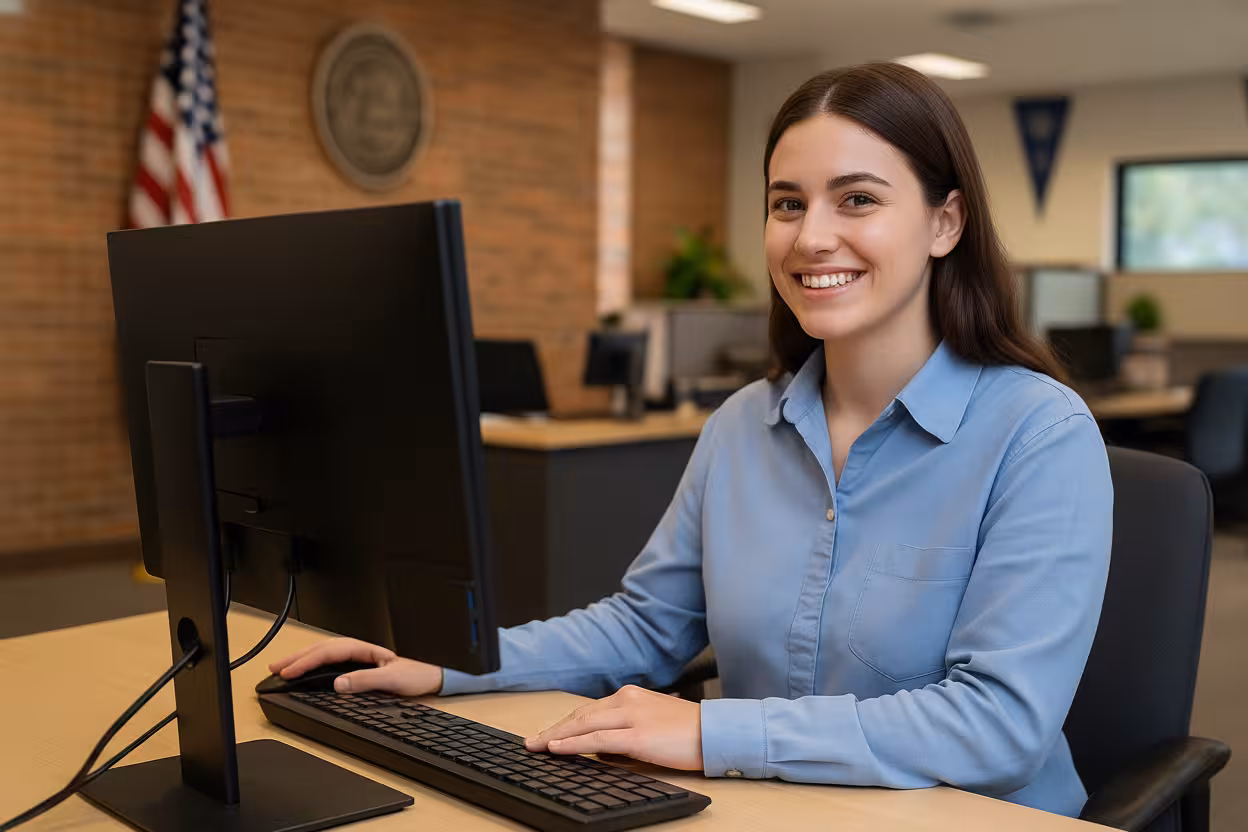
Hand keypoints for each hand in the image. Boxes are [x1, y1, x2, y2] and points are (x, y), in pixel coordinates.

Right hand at [267, 638, 442, 696]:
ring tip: (282, 667)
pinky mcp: (360, 666)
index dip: (307, 661)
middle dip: (297, 657)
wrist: (434, 677)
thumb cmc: (418, 675)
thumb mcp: (393, 680)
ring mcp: (359, 657)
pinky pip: (331, 661)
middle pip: (323, 649)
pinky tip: (306, 669)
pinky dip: (314, 663)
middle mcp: (360, 650)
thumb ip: (365, 681)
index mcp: (366, 650)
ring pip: (325, 653)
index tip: (290, 672)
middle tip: (274, 668)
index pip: (329, 652)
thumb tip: (337, 684)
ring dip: (303, 658)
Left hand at [524, 685, 702, 770]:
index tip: (546, 734)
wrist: (715, 732)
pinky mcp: (638, 735)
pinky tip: (557, 749)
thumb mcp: (650, 724)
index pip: (588, 710)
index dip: (563, 723)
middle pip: (580, 715)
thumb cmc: (687, 732)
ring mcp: (631, 716)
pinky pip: (597, 739)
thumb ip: (623, 732)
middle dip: (553, 729)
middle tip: (531, 742)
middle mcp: (627, 700)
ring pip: (583, 724)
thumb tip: (598, 751)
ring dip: (556, 736)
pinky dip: (573, 744)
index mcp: (629, 695)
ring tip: (536, 747)